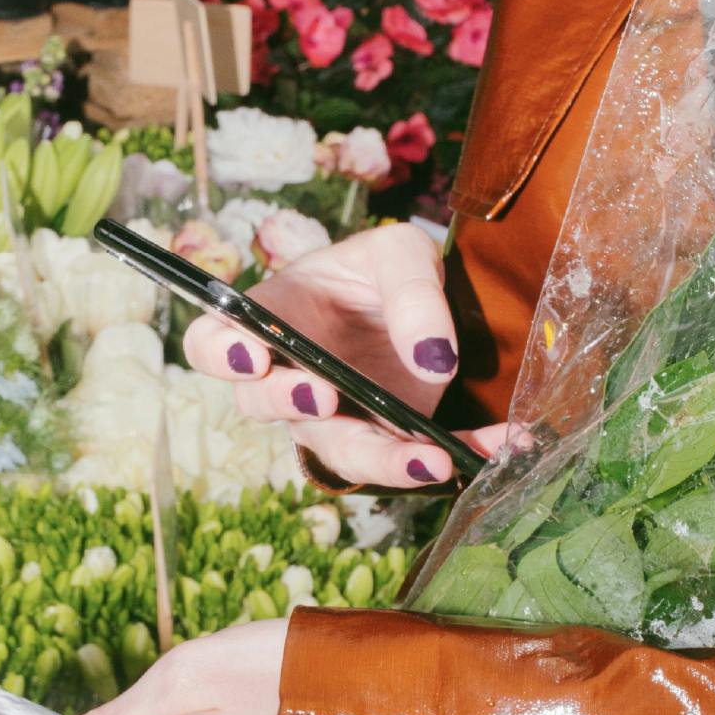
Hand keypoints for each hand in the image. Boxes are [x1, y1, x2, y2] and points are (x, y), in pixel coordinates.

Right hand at [184, 223, 507, 487]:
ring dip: (380, 460)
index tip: (251, 354)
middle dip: (289, 405)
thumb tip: (432, 358)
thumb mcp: (399, 253)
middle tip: (322, 394)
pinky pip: (412, 459)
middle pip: (264, 407)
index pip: (212, 343)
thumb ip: (410, 290)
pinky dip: (459, 455)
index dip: (220, 354)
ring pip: (337, 452)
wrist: (415, 306)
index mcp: (270, 321)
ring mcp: (332, 420)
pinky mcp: (382, 440)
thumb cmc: (378, 274)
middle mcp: (287, 380)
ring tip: (430, 459)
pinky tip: (501, 444)